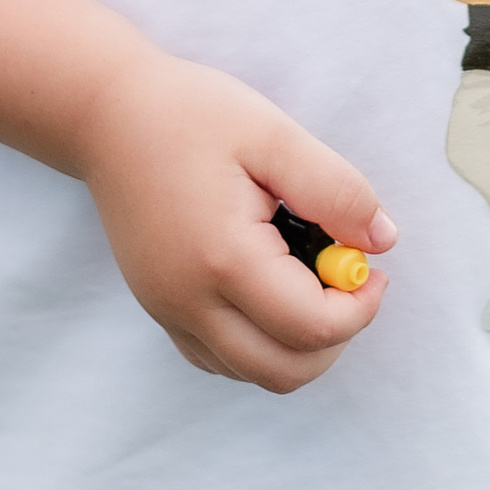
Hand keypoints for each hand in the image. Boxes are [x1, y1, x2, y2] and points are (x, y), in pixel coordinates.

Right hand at [75, 50, 395, 392]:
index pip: (312, 327)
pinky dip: (261, 342)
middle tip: (347, 277)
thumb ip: (335, 190)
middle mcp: (189, 302)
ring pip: (253, 373)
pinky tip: (271, 286)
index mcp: (223, 259)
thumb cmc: (190, 115)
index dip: (360, 305)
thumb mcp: (273, 134)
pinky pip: (222, 358)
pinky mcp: (159, 309)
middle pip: (285, 372)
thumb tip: (382, 242)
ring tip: (308, 275)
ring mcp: (168, 312)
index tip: (372, 265)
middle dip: (335, 335)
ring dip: (298, 343)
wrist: (107, 115)